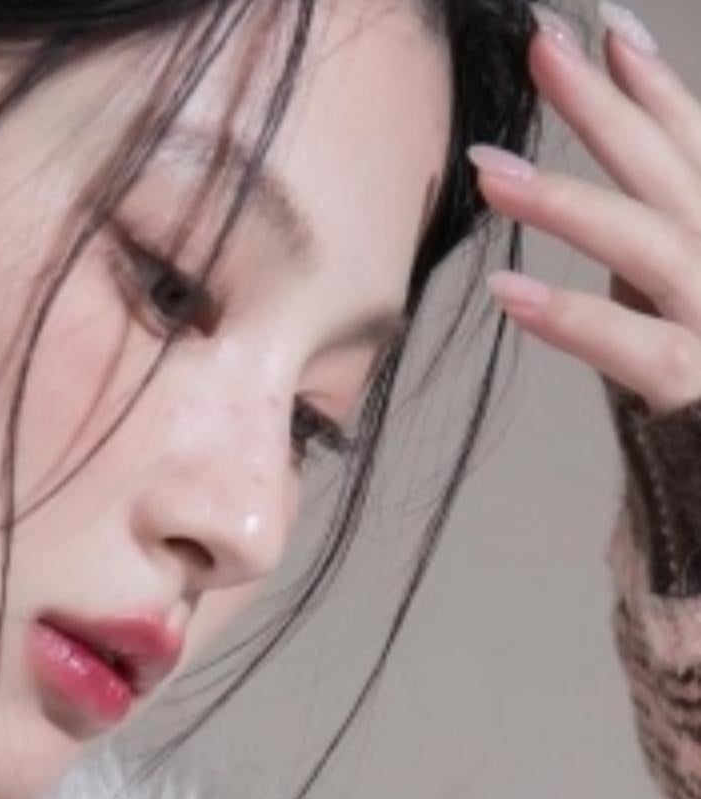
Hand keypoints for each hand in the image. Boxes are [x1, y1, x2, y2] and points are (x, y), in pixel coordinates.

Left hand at [469, 2, 700, 414]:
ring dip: (568, 203)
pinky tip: (509, 291)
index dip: (655, 90)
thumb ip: (662, 251)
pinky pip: (635, 349)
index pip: (698, 150)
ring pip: (651, 245)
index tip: (606, 31)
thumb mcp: (690, 305)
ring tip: (489, 173)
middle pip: (672, 174)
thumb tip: (607, 198)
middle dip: (606, 108)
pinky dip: (573, 316)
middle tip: (544, 48)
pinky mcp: (700, 392)